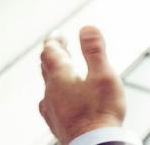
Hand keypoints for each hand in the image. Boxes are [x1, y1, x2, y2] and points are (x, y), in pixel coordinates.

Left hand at [39, 26, 125, 144]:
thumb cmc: (101, 110)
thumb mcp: (104, 75)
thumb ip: (95, 51)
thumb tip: (86, 27)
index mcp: (61, 77)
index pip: (51, 52)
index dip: (54, 41)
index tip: (58, 34)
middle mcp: (50, 91)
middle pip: (46, 68)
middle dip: (53, 54)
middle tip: (59, 45)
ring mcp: (51, 108)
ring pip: (48, 86)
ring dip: (53, 73)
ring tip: (60, 69)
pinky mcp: (56, 122)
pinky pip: (50, 103)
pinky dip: (55, 93)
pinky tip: (56, 99)